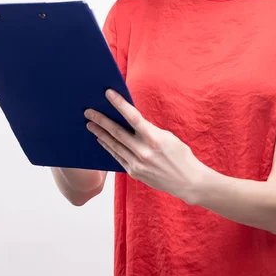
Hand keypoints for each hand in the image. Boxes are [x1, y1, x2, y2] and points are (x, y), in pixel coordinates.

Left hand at [84, 89, 201, 203]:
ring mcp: (137, 164)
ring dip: (100, 133)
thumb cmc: (180, 155)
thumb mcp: (168, 137)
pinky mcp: (134, 172)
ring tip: (90, 124)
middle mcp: (143, 151)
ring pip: (114, 145)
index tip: (108, 94)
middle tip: (88, 112)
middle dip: (101, 120)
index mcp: (155, 138)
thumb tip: (130, 121)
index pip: (133, 117)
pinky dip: (108, 147)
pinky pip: (118, 156)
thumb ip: (148, 130)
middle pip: (117, 132)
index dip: (119, 104)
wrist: (187, 182)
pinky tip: (102, 140)